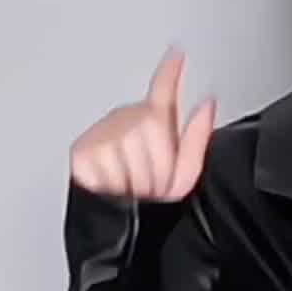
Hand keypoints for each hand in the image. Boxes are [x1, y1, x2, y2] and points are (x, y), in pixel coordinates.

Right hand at [70, 44, 216, 200]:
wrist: (121, 238)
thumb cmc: (148, 210)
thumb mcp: (183, 176)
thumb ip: (196, 137)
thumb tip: (208, 102)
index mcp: (151, 128)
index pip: (163, 93)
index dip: (171, 72)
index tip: (179, 52)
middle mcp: (126, 124)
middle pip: (154, 125)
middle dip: (159, 162)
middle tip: (151, 186)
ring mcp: (103, 135)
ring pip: (132, 142)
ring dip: (139, 174)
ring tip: (134, 191)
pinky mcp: (83, 150)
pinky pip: (109, 157)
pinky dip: (115, 179)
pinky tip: (114, 188)